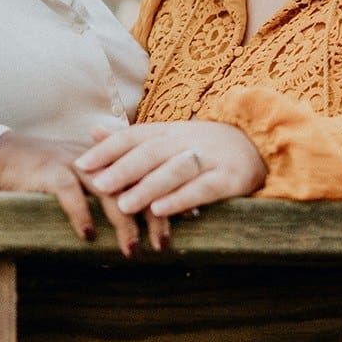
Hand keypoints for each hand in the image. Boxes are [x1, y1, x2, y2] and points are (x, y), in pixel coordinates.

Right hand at [0, 131, 168, 256]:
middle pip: (136, 183)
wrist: (5, 155)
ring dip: (123, 223)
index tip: (193, 215)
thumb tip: (144, 210)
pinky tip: (89, 237)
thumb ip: (112, 186)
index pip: (149, 173)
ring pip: (109, 191)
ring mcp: (74, 163)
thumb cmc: (48, 172)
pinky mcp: (50, 172)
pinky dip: (82, 216)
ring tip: (133, 250)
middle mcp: (99, 157)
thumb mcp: (85, 173)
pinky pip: (70, 194)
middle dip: (154, 214)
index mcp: (111, 155)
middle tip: (165, 244)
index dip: (171, 192)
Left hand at [74, 120, 266, 216]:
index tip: (82, 164)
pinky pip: (203, 188)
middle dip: (123, 168)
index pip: (134, 136)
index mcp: (169, 131)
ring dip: (148, 187)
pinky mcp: (229, 178)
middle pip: (151, 152)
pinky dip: (181, 199)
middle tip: (98, 185)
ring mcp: (209, 158)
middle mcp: (187, 141)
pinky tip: (160, 211)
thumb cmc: (203, 146)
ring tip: (124, 204)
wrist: (258, 144)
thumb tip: (92, 132)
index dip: (108, 149)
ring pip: (174, 170)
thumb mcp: (168, 137)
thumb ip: (131, 138)